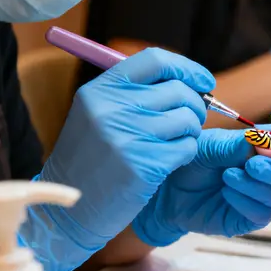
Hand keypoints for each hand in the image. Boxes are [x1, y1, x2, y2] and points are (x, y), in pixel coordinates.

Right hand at [0, 48, 215, 270]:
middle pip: (178, 90)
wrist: (66, 210)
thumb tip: (190, 81)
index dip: (187, 68)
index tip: (204, 81)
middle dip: (195, 105)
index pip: (155, 60)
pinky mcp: (144, 165)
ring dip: (191, 131)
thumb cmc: (91, 161)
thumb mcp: (98, 116)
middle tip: (190, 121)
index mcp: (100, 90)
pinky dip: (187, 153)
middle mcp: (112, 108)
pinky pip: (188, 148)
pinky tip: (169, 162)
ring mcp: (128, 137)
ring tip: (175, 143)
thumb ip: (136, 94)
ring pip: (188, 119)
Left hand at [132, 127, 270, 244]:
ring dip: (258, 183)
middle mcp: (270, 173)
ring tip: (229, 174)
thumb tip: (267, 138)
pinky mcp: (249, 219)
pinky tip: (226, 190)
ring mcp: (261, 197)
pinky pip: (262, 213)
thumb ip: (240, 143)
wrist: (165, 189)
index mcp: (267, 148)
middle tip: (260, 164)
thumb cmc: (190, 159)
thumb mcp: (212, 144)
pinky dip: (246, 200)